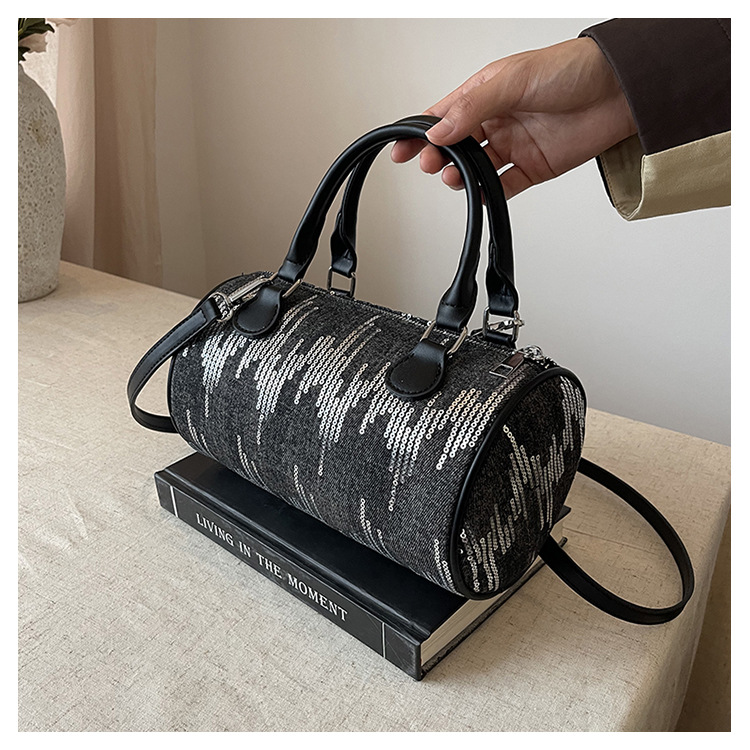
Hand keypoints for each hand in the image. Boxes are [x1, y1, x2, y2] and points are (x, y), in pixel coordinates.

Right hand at [391, 37, 636, 197]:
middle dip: (438, 158)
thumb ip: (472, 108)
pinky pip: (504, 186)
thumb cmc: (571, 70)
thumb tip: (438, 132)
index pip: (444, 115)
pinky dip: (489, 194)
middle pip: (456, 145)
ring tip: (456, 178)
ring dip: (461, 176)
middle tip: (431, 165)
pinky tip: (479, 195)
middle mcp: (498, 120)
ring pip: (476, 168)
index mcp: (487, 93)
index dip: (420, 133)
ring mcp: (515, 145)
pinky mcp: (534, 168)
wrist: (620, 91)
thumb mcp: (512, 81)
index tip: (401, 149)